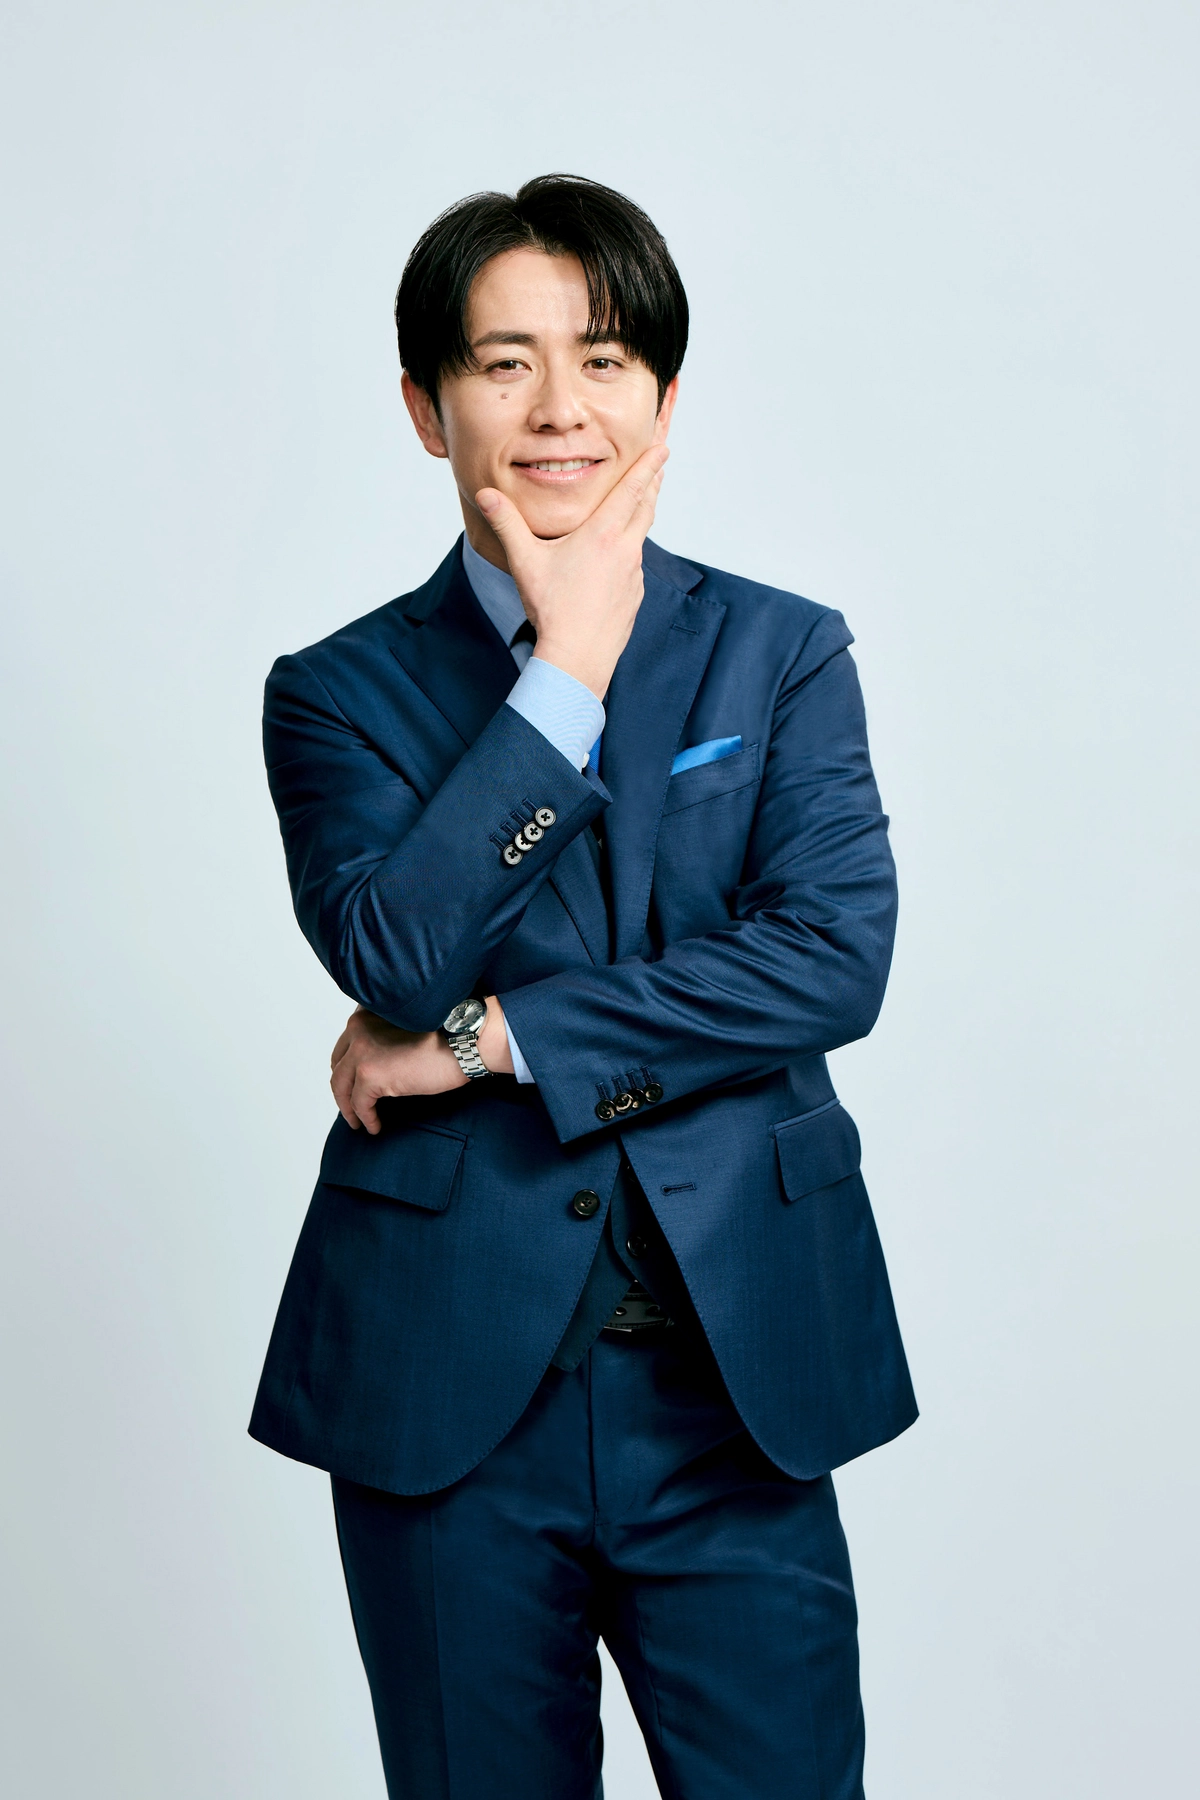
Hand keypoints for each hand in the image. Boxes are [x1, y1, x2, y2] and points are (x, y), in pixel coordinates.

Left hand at [330, 999, 513, 1133]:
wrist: (464, 1040)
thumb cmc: (447, 1034)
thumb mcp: (407, 1025)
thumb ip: (385, 1036)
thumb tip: (379, 1066)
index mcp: (367, 1012)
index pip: (346, 1044)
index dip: (348, 1066)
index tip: (353, 1082)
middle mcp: (358, 1028)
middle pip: (338, 1065)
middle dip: (343, 1088)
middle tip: (352, 1104)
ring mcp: (361, 1051)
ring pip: (341, 1086)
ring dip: (348, 1107)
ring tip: (357, 1121)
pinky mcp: (370, 1074)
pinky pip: (359, 1104)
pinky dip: (365, 1118)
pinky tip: (374, 1126)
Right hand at [475, 442, 667, 698]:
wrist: (578, 659)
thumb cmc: (552, 610)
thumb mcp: (526, 562)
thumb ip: (507, 524)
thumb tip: (486, 494)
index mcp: (604, 535)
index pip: (633, 490)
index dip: (649, 466)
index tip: (662, 448)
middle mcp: (626, 551)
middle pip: (646, 509)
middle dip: (653, 484)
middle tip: (660, 466)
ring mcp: (634, 576)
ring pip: (640, 538)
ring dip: (641, 518)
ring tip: (640, 506)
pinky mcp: (634, 598)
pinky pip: (634, 567)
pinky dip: (630, 553)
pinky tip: (618, 559)